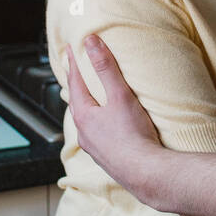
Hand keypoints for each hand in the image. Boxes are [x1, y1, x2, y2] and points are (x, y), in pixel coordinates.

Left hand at [63, 34, 164, 198]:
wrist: (145, 172)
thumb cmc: (133, 135)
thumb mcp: (120, 95)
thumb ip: (106, 68)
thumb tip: (91, 43)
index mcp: (84, 116)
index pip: (75, 83)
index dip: (74, 64)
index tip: (70, 50)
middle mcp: (84, 133)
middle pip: (76, 104)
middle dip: (75, 86)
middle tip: (74, 73)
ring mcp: (94, 148)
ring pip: (84, 123)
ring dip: (85, 107)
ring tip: (87, 100)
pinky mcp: (107, 159)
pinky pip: (96, 136)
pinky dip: (96, 125)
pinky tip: (105, 128)